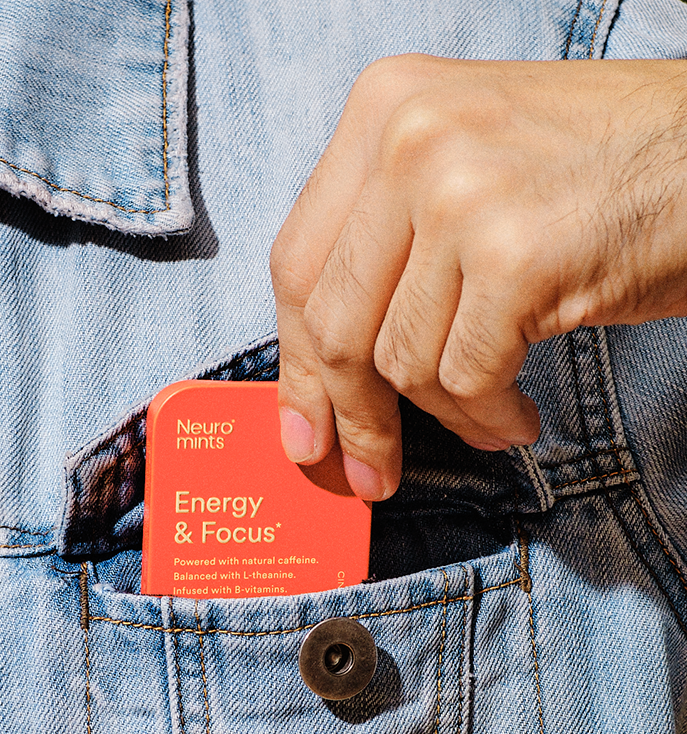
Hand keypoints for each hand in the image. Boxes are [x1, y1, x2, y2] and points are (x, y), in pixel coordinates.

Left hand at [270, 55, 686, 499]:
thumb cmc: (593, 169)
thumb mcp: (462, 169)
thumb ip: (385, 247)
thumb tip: (325, 368)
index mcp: (381, 107)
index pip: (297, 264)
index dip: (294, 363)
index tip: (302, 426)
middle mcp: (408, 139)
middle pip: (333, 320)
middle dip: (348, 415)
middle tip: (366, 470)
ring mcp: (461, 194)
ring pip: (398, 360)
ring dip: (440, 415)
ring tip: (483, 417)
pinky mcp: (517, 257)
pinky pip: (464, 379)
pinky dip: (485, 416)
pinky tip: (513, 417)